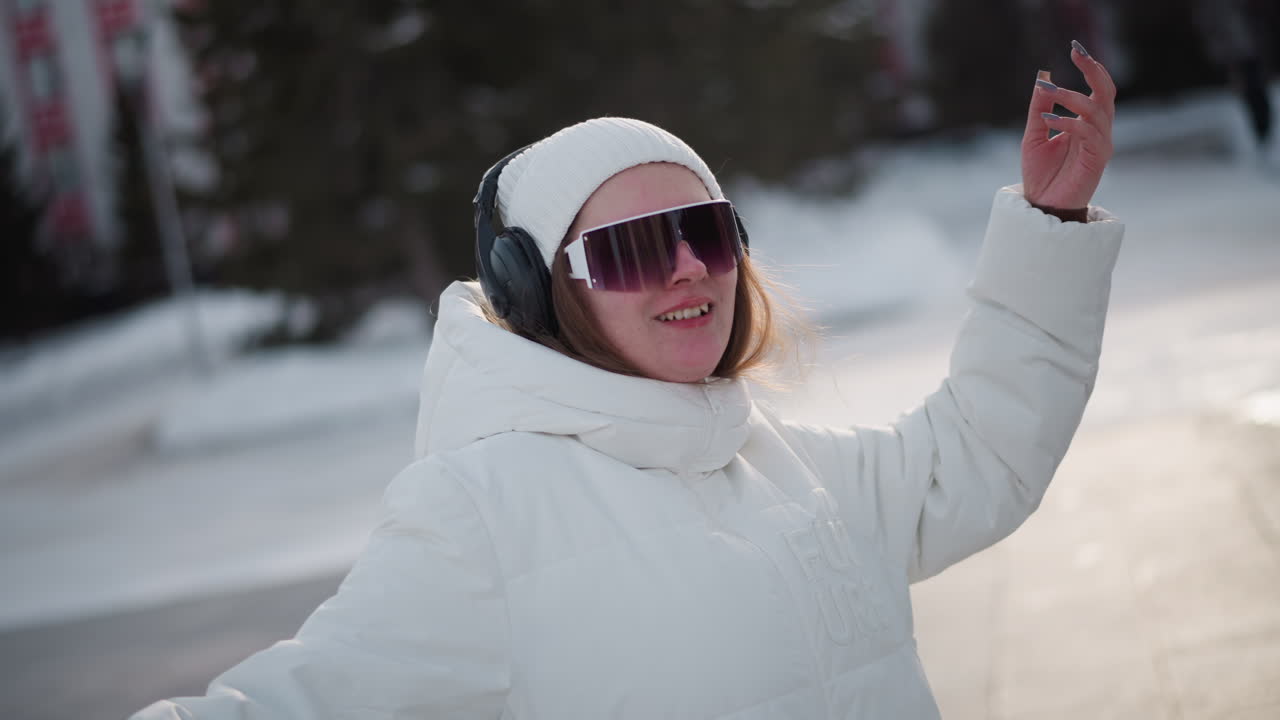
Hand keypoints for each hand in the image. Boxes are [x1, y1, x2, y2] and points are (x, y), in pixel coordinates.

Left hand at [1021, 40, 1115, 211]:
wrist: (1041, 205)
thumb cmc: (1041, 174)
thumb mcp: (1034, 134)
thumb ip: (1039, 108)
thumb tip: (1042, 76)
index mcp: (1086, 123)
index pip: (1097, 89)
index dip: (1091, 68)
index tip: (1076, 49)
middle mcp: (1097, 130)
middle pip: (1107, 92)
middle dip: (1093, 71)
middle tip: (1077, 54)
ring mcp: (1100, 144)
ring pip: (1096, 110)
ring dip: (1070, 98)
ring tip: (1047, 93)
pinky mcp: (1096, 159)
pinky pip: (1087, 133)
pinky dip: (1067, 123)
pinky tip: (1048, 120)